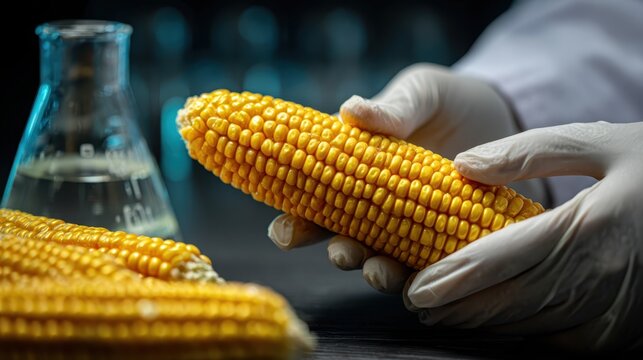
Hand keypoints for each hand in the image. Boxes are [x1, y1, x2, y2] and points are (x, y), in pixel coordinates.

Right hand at [268, 63, 546, 291]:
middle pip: (343, 238)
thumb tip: (350, 109)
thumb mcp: (421, 94)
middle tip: (339, 252)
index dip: (295, 219)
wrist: (503, 117)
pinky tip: (424, 281)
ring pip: (382, 260)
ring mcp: (411, 228)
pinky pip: (430, 268)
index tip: (283, 229)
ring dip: (374, 271)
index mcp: (356, 171)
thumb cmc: (447, 102)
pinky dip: (423, 278)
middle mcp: (376, 207)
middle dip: (336, 250)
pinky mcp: (448, 242)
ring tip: (377, 271)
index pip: (314, 200)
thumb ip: (392, 107)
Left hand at [405, 121, 642, 350]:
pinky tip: (496, 319)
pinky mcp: (622, 334)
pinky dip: (519, 332)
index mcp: (589, 229)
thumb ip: (530, 152)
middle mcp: (599, 281)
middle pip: (505, 306)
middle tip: (417, 302)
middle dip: (455, 309)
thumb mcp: (603, 143)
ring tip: (444, 312)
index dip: (450, 279)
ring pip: (527, 329)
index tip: (413, 289)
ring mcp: (614, 316)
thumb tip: (463, 166)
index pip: (499, 261)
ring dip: (480, 324)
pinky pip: (556, 341)